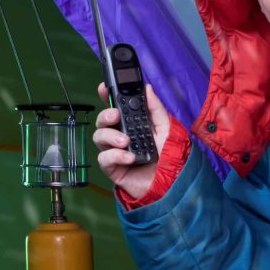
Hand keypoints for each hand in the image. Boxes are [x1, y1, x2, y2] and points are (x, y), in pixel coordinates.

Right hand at [92, 82, 170, 199]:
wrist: (170, 181)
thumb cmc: (168, 154)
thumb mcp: (166, 127)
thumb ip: (156, 108)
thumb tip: (147, 88)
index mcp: (131, 123)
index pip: (115, 106)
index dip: (107, 96)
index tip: (104, 88)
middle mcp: (120, 135)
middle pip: (102, 120)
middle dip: (105, 114)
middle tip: (115, 115)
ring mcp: (114, 151)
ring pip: (99, 137)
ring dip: (110, 136)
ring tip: (126, 141)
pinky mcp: (112, 167)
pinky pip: (104, 158)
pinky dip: (115, 155)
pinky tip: (129, 157)